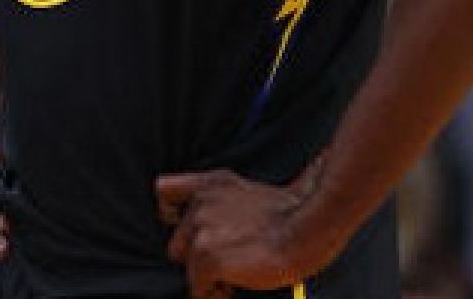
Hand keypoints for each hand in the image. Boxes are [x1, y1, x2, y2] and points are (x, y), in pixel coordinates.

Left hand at [156, 166, 334, 296]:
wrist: (307, 230)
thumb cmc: (294, 215)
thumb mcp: (253, 191)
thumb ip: (231, 200)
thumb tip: (231, 219)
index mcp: (213, 184)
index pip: (164, 191)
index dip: (171, 214)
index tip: (187, 228)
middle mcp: (201, 204)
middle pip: (177, 241)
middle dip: (198, 254)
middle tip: (228, 259)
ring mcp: (202, 231)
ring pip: (187, 265)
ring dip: (207, 274)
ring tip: (235, 272)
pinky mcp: (207, 258)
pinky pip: (197, 288)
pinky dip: (213, 293)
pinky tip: (234, 286)